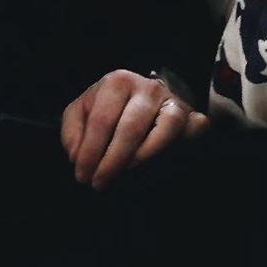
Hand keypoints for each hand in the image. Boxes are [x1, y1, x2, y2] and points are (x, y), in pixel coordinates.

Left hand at [60, 69, 208, 188]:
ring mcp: (173, 101)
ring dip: (144, 156)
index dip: (90, 152)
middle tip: (99, 184)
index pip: (102, 120)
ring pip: (166, 128)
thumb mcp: (81, 114)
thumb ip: (72, 133)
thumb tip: (77, 155)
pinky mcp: (192, 117)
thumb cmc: (107, 112)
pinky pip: (194, 130)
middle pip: (131, 127)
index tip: (82, 176)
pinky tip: (161, 162)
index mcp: (117, 82)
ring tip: (126, 173)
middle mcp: (148, 87)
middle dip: (112, 162)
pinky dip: (183, 145)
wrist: (140, 103)